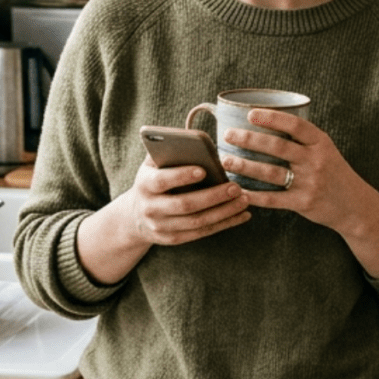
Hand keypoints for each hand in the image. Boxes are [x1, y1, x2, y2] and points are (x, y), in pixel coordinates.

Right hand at [77, 157, 250, 284]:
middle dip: (213, 196)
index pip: (162, 180)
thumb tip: (194, 140)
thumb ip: (168, 151)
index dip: (182, 176)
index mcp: (145, 184)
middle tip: (236, 187)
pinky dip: (225, 224)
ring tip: (244, 200)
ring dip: (224, 212)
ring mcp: (161, 227)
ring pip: (197, 222)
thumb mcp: (153, 164)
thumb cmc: (153, 179)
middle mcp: (150, 208)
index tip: (203, 170)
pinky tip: (243, 215)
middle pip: (185, 205)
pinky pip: (202, 233)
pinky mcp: (174, 239)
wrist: (134, 216)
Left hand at [220, 110, 378, 276]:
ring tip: (226, 160)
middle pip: (277, 146)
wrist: (355, 205)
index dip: (271, 118)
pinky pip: (273, 198)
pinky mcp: (304, 203)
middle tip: (228, 135)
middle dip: (249, 139)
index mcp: (321, 142)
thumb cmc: (333, 173)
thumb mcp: (325, 150)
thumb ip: (301, 139)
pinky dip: (253, 195)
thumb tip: (265, 122)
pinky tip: (238, 190)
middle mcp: (316, 160)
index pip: (295, 124)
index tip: (250, 114)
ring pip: (271, 172)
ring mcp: (310, 182)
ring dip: (245, 166)